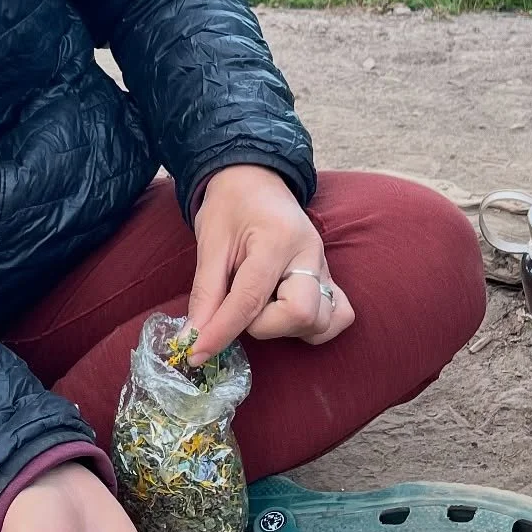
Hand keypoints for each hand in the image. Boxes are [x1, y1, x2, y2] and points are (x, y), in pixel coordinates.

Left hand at [186, 164, 355, 362]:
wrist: (255, 177)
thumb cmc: (230, 205)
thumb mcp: (210, 242)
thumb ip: (205, 293)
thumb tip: (192, 338)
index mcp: (277, 239)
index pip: (250, 300)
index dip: (220, 332)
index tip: (194, 353)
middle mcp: (310, 254)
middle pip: (300, 315)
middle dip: (262, 325)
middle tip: (238, 306)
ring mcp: (325, 266)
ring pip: (321, 322)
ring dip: (285, 327)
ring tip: (262, 305)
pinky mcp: (329, 276)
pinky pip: (339, 315)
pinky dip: (313, 325)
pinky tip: (285, 313)